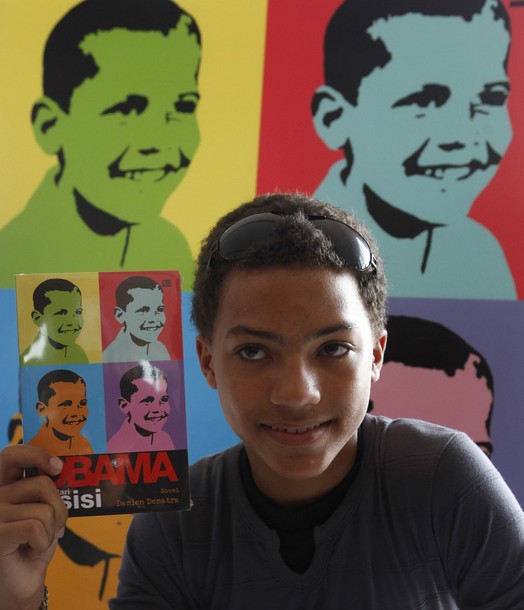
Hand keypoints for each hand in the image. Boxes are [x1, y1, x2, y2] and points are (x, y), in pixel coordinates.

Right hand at [0, 444, 66, 609]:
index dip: (35, 454)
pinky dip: (42, 542)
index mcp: (4, 485)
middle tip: (53, 526)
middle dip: (58, 507)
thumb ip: (45, 489)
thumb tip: (60, 467)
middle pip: (42, 484)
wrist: (22, 580)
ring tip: (37, 542)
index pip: (11, 455)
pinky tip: (30, 551)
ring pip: (44, 509)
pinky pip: (35, 527)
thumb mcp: (43, 510)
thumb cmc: (33, 543)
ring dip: (51, 530)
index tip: (57, 467)